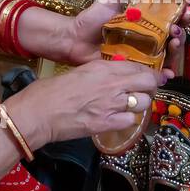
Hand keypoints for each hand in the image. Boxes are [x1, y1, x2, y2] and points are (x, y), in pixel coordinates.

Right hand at [3, 59, 169, 146]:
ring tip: (131, 107)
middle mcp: (112, 84)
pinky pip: (131, 121)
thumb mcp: (78, 72)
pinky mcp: (107, 124)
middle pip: (148, 82)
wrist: (38, 114)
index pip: (137, 66)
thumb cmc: (49, 91)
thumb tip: (112, 78)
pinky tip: (119, 120)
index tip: (148, 76)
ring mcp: (112, 105)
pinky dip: (128, 121)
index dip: (147, 72)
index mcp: (102, 67)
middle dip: (151, 86)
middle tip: (146, 90)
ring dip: (140, 105)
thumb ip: (99, 74)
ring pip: (143, 103)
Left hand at [55, 0, 184, 66]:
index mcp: (145, 20)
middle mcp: (148, 37)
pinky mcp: (135, 68)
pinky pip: (153, 72)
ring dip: (176, 50)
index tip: (187, 10)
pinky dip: (164, 73)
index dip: (182, 14)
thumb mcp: (111, 0)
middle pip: (173, 36)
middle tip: (177, 31)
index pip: (169, 16)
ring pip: (167, 54)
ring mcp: (143, 54)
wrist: (74, 40)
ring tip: (173, 45)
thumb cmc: (93, 19)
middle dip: (181, 33)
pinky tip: (168, 73)